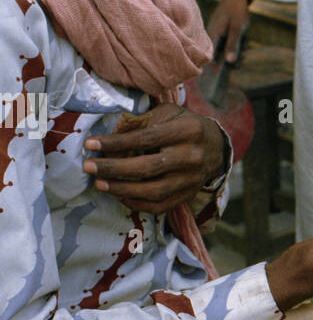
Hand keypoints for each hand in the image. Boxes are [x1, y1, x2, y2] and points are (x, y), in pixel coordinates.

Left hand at [83, 106, 226, 212]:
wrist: (216, 147)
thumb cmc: (184, 125)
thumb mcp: (168, 113)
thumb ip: (141, 123)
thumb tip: (109, 138)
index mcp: (188, 130)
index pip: (146, 138)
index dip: (116, 143)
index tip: (90, 144)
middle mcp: (193, 157)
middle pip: (148, 167)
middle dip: (114, 169)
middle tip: (89, 167)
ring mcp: (192, 180)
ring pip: (153, 191)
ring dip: (122, 189)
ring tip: (100, 183)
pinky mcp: (188, 195)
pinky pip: (160, 206)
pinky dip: (136, 203)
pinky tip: (119, 195)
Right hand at [207, 0, 249, 61]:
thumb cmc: (236, 11)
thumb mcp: (237, 29)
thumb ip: (233, 45)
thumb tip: (229, 62)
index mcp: (213, 35)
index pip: (212, 57)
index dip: (220, 66)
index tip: (231, 68)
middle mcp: (212, 35)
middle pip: (219, 54)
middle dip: (232, 57)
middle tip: (243, 58)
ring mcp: (216, 33)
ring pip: (224, 48)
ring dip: (236, 49)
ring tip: (245, 44)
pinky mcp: (221, 31)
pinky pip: (227, 41)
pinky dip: (236, 42)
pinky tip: (244, 38)